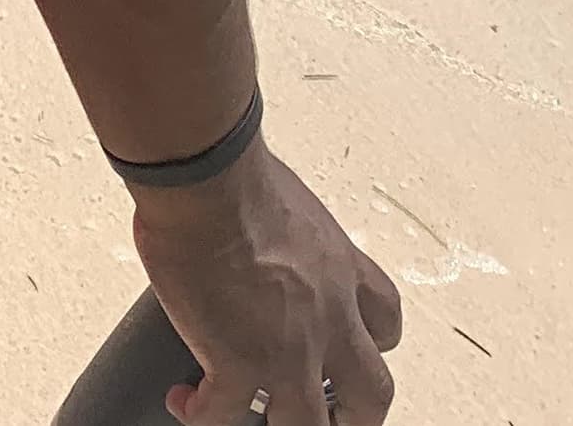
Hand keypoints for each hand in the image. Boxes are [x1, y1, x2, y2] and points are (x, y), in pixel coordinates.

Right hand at [134, 144, 400, 422]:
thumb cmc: (239, 172)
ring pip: (307, 425)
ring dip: (283, 424)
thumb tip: (257, 216)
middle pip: (371, 395)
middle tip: (330, 415)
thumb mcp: (289, 199)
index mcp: (342, 271)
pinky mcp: (238, 365)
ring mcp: (287, 351)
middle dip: (353, 415)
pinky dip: (203, 412)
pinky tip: (187, 401)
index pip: (385, 320)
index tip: (350, 345)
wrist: (208, 181)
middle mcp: (328, 319)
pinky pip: (223, 414)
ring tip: (254, 418)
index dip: (373, 342)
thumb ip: (286, 227)